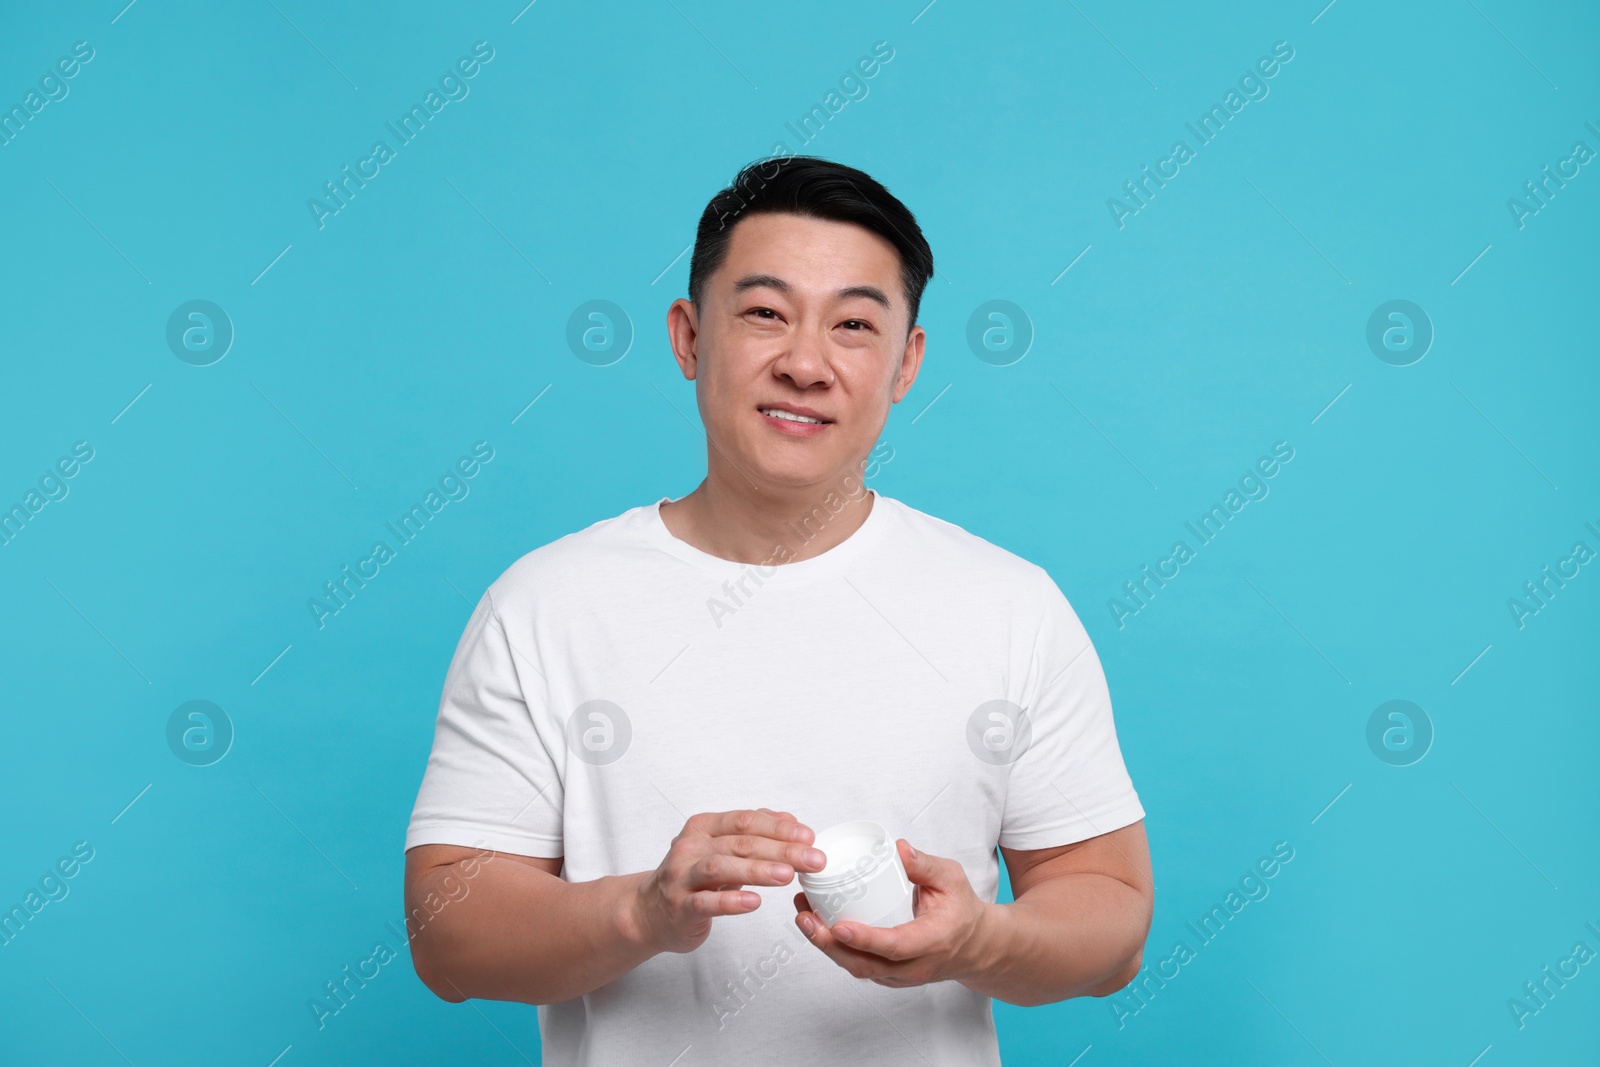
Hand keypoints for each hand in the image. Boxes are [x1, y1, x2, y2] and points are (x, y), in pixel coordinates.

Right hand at [629, 808, 826, 954]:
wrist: (650, 911)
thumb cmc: (692, 878)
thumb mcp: (720, 849)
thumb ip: (752, 832)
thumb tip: (790, 819)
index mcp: (703, 827)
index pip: (745, 821)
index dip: (779, 827)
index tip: (808, 836)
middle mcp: (691, 847)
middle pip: (740, 843)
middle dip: (781, 850)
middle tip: (813, 859)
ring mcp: (682, 877)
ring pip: (722, 867)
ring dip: (758, 870)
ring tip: (788, 876)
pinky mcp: (680, 907)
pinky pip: (706, 902)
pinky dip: (731, 902)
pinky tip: (754, 903)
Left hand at [792, 839, 996, 987]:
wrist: (975, 946)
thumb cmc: (962, 910)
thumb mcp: (952, 879)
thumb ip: (926, 864)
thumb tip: (898, 848)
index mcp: (932, 941)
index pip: (894, 946)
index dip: (864, 939)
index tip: (838, 926)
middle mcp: (914, 966)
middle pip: (865, 964)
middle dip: (830, 944)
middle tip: (805, 918)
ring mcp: (899, 976)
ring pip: (857, 968)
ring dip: (826, 946)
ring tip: (803, 916)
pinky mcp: (888, 976)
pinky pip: (858, 966)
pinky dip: (835, 949)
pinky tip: (816, 925)